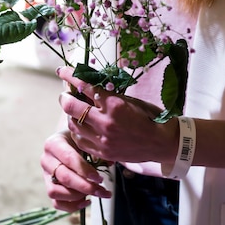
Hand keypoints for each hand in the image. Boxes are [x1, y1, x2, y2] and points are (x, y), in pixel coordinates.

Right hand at [41, 129, 111, 212]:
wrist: (68, 143)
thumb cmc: (78, 141)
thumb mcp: (86, 141)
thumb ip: (96, 151)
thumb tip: (109, 164)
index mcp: (54, 144)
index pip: (69, 159)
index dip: (85, 170)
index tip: (99, 178)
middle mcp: (46, 160)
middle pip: (64, 177)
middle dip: (84, 186)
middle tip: (101, 190)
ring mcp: (45, 176)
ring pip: (55, 192)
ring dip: (76, 197)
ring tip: (92, 194)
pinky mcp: (49, 188)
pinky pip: (56, 203)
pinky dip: (72, 206)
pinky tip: (86, 201)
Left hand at [56, 66, 178, 164]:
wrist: (162, 143)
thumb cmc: (149, 117)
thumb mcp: (131, 100)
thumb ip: (109, 95)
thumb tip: (88, 86)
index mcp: (115, 104)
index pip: (85, 86)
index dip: (71, 76)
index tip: (62, 71)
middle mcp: (106, 122)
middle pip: (72, 106)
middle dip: (65, 97)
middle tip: (65, 94)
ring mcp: (103, 140)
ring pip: (73, 124)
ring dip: (70, 115)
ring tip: (74, 111)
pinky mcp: (102, 153)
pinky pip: (79, 141)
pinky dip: (77, 131)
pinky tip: (80, 127)